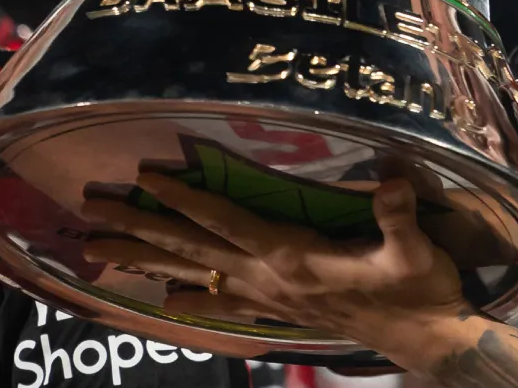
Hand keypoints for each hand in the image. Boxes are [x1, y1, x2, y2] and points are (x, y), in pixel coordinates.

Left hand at [79, 171, 473, 359]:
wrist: (425, 337)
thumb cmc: (419, 290)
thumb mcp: (415, 252)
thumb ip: (397, 217)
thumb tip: (392, 180)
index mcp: (294, 258)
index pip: (228, 223)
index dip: (187, 200)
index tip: (145, 179)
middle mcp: (270, 278)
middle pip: (192, 250)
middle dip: (140, 230)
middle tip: (91, 215)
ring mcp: (271, 297)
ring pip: (196, 275)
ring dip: (147, 262)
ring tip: (98, 252)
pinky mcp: (280, 309)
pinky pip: (222, 302)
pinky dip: (190, 299)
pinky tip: (165, 300)